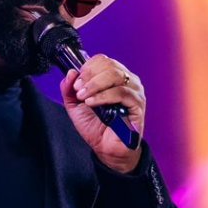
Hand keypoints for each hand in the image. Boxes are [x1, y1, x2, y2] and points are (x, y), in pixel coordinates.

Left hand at [60, 56, 145, 172]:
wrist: (105, 147)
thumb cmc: (95, 126)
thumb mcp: (75, 105)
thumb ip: (69, 89)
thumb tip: (71, 72)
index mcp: (113, 77)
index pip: (102, 60)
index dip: (87, 68)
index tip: (76, 82)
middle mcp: (126, 80)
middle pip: (109, 65)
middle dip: (89, 76)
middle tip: (78, 89)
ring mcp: (134, 91)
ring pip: (115, 76)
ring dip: (94, 85)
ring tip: (84, 97)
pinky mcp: (138, 104)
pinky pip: (121, 93)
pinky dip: (103, 96)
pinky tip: (92, 103)